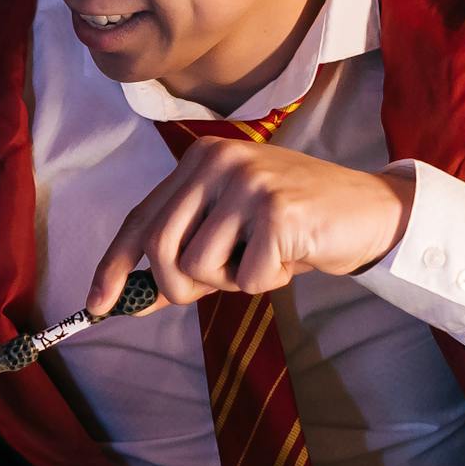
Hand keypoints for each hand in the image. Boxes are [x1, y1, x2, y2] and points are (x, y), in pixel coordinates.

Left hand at [89, 140, 413, 313]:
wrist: (369, 210)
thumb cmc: (294, 223)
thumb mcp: (230, 228)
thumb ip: (184, 250)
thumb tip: (131, 296)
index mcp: (200, 159)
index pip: (141, 219)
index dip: (114, 265)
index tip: (96, 306)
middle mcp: (219, 162)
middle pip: (161, 249)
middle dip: (181, 286)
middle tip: (223, 282)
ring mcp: (248, 184)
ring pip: (199, 268)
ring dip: (233, 280)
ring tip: (266, 257)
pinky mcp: (277, 213)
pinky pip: (246, 279)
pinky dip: (268, 282)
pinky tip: (292, 258)